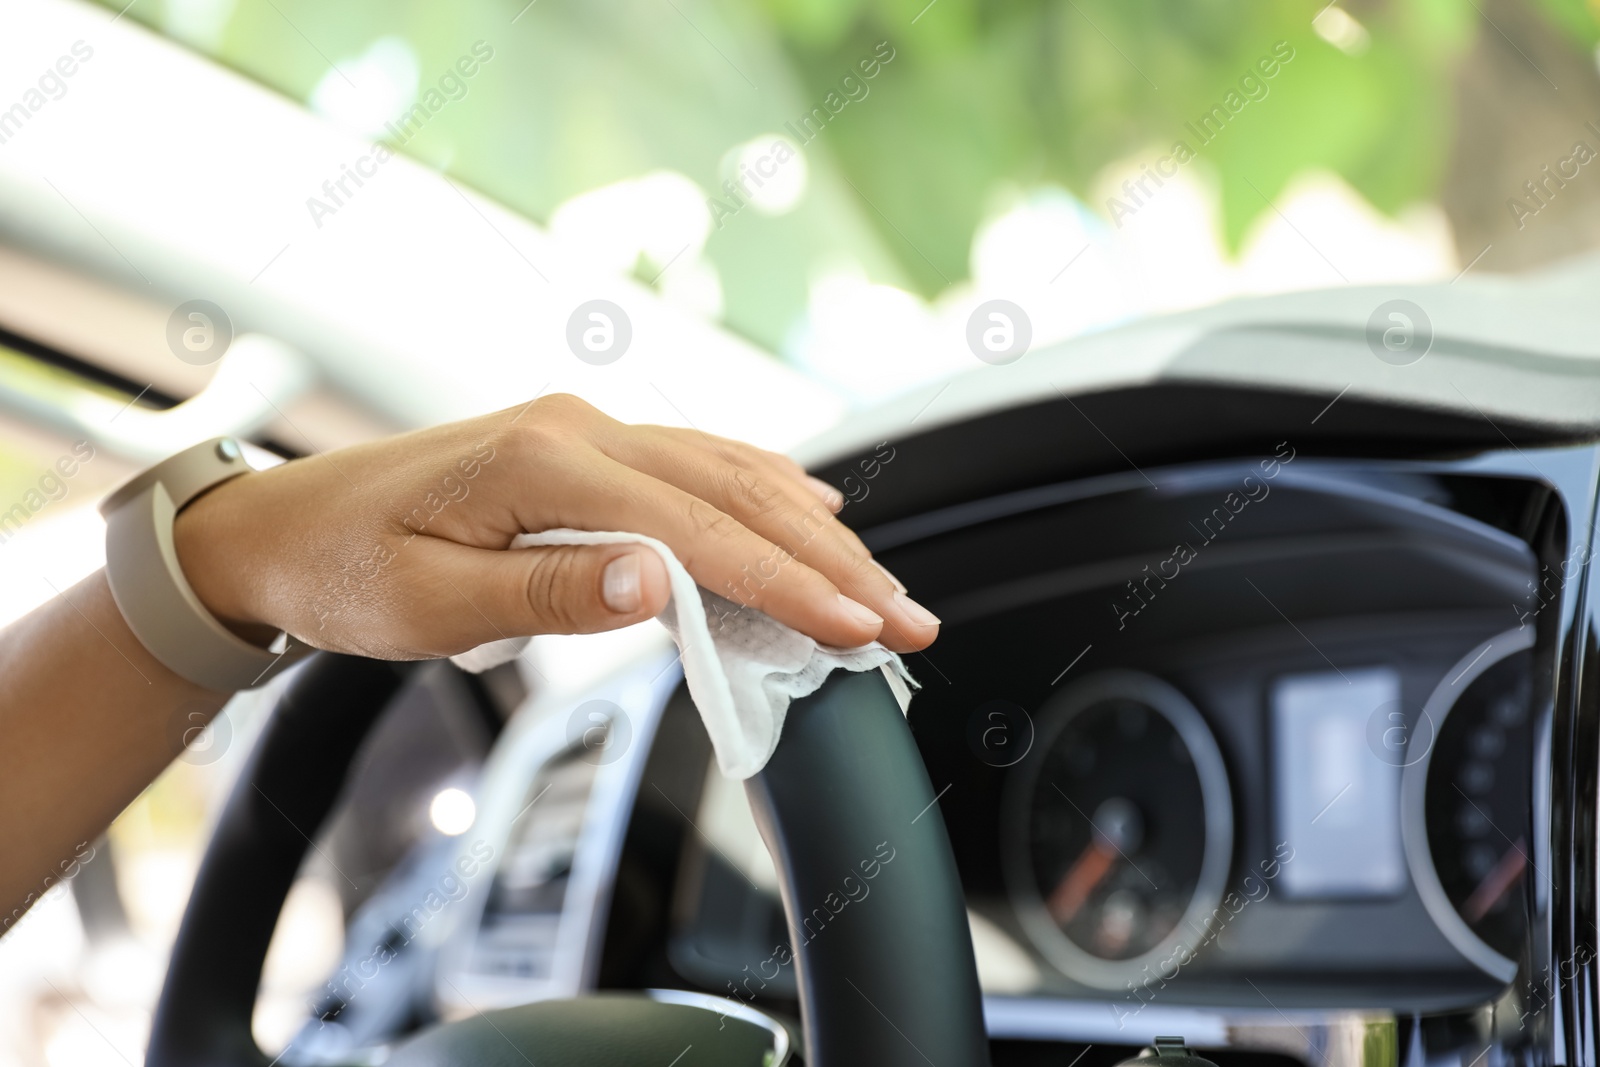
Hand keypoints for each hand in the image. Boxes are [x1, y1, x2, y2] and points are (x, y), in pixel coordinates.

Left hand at [172, 394, 938, 660]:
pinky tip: (807, 514)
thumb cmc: (343, 569)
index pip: (697, 530)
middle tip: (907, 616)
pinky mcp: (585, 449)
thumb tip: (659, 584)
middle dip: (829, 561)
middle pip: (734, 492)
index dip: (786, 584)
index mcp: (542, 460)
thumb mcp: (427, 602)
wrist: (281, 525)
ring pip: (728, 472)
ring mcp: (586, 430)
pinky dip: (763, 494)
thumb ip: (548, 591)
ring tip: (879, 583)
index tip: (857, 626)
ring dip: (810, 532)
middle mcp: (578, 428)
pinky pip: (696, 464)